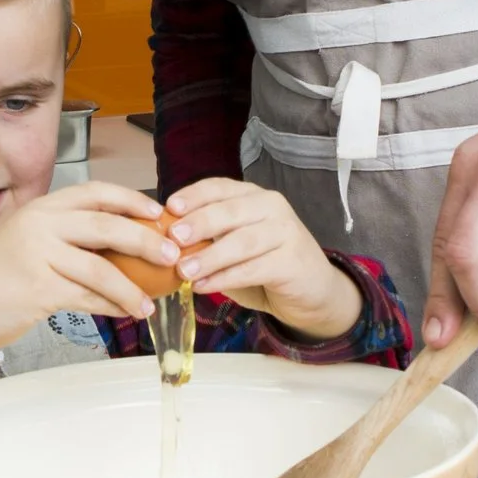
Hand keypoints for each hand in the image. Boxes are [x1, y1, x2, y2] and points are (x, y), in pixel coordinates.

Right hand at [0, 182, 172, 366]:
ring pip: (99, 268)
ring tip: (150, 303)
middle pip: (105, 225)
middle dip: (145, 240)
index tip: (160, 212)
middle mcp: (38, 224)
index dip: (132, 199)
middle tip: (172, 255)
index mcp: (40, 207)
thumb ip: (65, 236)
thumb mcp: (27, 241)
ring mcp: (35, 256)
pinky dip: (110, 307)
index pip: (95, 192)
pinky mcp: (35, 289)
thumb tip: (123, 242)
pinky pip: (85, 297)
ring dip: (131, 288)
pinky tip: (124, 313)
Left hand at [162, 178, 362, 341]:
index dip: (194, 195)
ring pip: (242, 242)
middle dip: (199, 223)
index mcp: (253, 196)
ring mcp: (286, 232)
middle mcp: (272, 207)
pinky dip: (225, 278)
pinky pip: (253, 269)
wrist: (312, 290)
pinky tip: (203, 287)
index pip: (220, 187)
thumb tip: (165, 241)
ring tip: (183, 271)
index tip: (169, 207)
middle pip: (231, 211)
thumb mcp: (234, 244)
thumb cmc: (264, 264)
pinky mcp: (293, 261)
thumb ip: (209, 238)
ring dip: (209, 257)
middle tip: (173, 238)